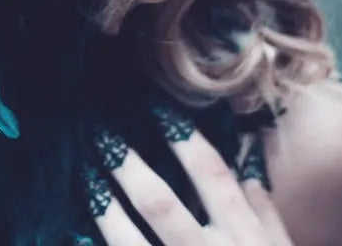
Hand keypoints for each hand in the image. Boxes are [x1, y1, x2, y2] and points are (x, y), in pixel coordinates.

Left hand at [86, 109, 291, 245]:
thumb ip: (266, 211)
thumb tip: (247, 163)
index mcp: (246, 238)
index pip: (211, 175)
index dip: (184, 138)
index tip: (158, 109)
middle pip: (161, 204)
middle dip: (128, 166)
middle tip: (99, 133)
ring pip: (131, 244)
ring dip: (104, 210)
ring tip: (85, 180)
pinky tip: (75, 235)